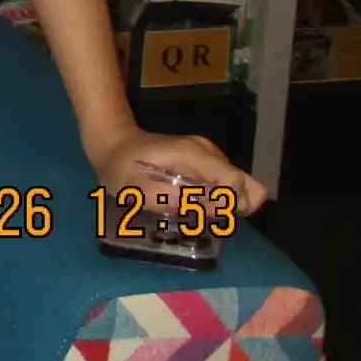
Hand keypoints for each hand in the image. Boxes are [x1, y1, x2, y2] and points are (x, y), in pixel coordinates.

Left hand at [87, 122, 269, 216]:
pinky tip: (189, 201)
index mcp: (195, 154)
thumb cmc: (121, 167)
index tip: (208, 216)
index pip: (236, 182)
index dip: (230, 205)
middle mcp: (209, 152)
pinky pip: (224, 184)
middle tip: (199, 216)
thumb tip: (197, 206)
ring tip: (190, 209)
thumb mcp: (134, 187)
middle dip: (230, 208)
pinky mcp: (205, 161)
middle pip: (246, 185)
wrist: (113, 143)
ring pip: (237, 187)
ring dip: (221, 205)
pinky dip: (214, 198)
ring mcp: (209, 154)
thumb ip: (165, 196)